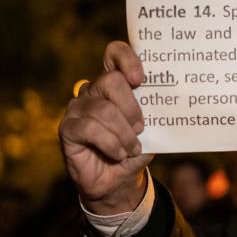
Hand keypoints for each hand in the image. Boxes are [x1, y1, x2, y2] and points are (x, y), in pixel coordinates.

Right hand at [58, 41, 153, 214]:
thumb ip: (154, 114)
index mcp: (114, 85)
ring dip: (124, 134)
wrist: (116, 182)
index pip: (114, 54)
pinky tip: (118, 154)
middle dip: (131, 107)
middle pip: (111, 80)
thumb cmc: (133, 150)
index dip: (127, 59)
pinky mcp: (68, 129)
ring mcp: (77, 109)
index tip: (140, 79)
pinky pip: (90, 129)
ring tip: (132, 148)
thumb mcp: (151, 131)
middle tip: (140, 128)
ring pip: (104, 109)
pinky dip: (111, 143)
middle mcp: (93, 91)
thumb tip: (168, 103)